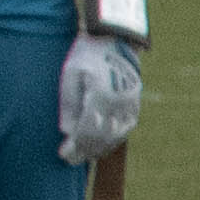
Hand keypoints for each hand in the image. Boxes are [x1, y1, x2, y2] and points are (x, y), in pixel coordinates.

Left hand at [57, 35, 139, 164]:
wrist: (115, 39)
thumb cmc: (87, 53)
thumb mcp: (70, 73)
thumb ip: (68, 103)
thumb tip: (67, 131)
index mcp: (101, 96)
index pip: (87, 130)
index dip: (75, 146)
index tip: (63, 155)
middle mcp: (119, 104)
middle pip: (102, 137)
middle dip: (85, 151)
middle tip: (71, 159)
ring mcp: (130, 105)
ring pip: (115, 136)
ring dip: (99, 148)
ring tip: (85, 154)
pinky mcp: (135, 103)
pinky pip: (125, 128)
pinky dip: (112, 139)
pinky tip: (102, 143)